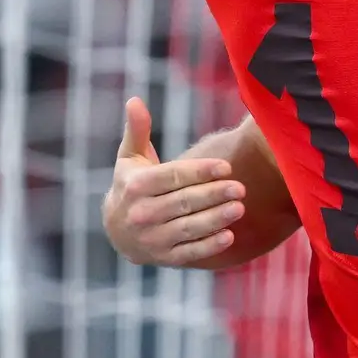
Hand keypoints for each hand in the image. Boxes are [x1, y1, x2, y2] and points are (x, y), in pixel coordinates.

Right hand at [102, 97, 245, 266]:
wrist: (116, 231)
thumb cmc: (131, 184)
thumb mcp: (130, 157)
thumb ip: (138, 130)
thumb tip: (135, 99)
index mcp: (135, 185)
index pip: (172, 177)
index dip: (200, 171)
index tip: (227, 166)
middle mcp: (141, 213)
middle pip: (183, 202)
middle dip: (213, 194)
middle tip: (240, 188)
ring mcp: (151, 238)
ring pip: (188, 227)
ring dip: (215, 219)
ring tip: (239, 207)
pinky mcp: (163, 257)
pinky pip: (188, 252)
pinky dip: (208, 246)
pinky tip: (229, 235)